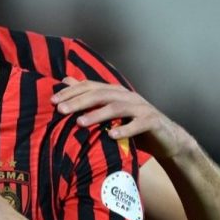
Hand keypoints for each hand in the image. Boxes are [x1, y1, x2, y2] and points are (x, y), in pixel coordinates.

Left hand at [52, 77, 190, 159]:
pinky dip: (125, 130)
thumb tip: (66, 81)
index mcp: (115, 91)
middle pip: (100, 94)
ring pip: (117, 107)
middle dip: (78, 101)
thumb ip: (90, 97)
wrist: (167, 139)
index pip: (89, 86)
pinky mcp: (153, 121)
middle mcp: (126, 95)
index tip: (52, 100)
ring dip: (97, 114)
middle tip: (60, 110)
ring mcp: (141, 107)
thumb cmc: (132, 125)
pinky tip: (111, 136)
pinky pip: (138, 124)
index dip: (71, 91)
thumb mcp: (110, 111)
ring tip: (80, 122)